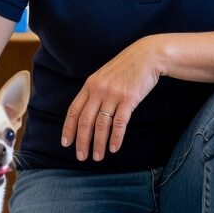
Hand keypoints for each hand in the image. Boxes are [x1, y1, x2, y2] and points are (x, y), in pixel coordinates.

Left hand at [61, 38, 163, 161]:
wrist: (147, 56)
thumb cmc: (126, 68)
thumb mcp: (104, 76)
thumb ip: (95, 92)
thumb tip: (87, 114)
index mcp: (90, 85)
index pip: (74, 110)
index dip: (68, 129)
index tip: (66, 143)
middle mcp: (98, 90)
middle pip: (85, 121)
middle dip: (81, 141)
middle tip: (81, 157)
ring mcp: (113, 94)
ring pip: (101, 125)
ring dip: (98, 143)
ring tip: (98, 157)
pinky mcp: (129, 99)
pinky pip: (119, 122)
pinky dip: (116, 137)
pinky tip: (114, 148)